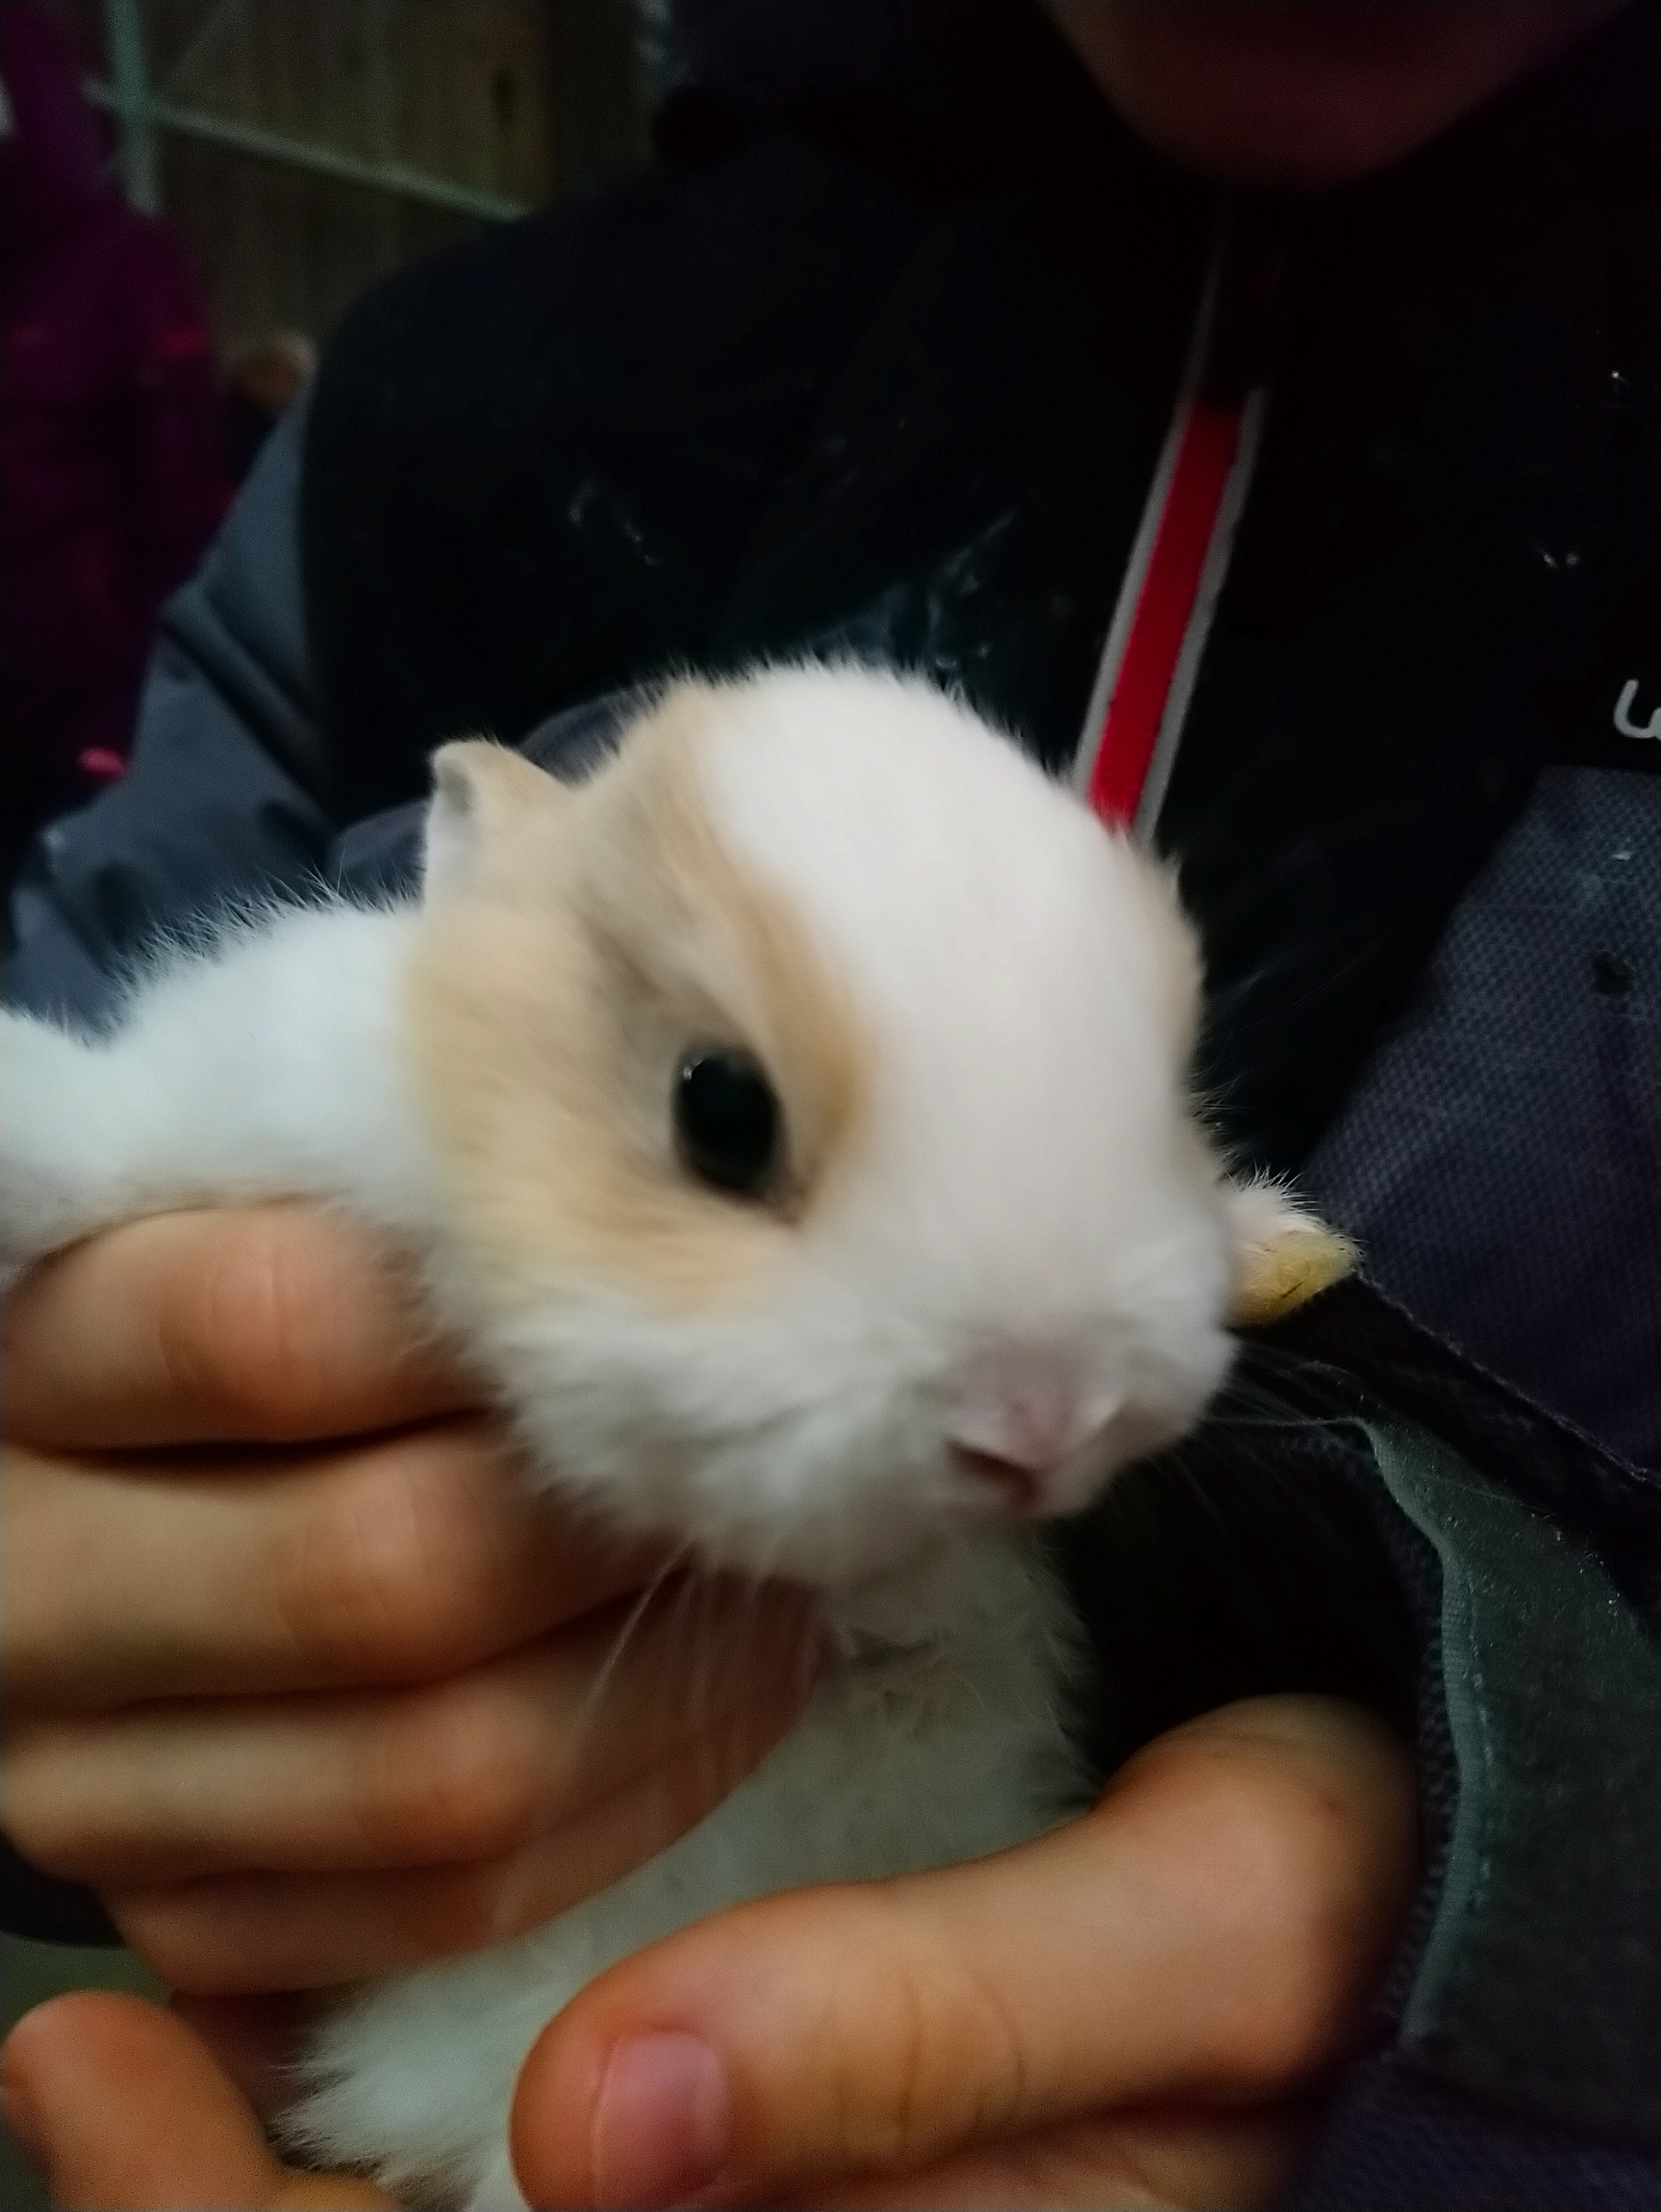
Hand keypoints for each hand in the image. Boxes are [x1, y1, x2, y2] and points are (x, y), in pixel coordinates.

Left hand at [1, 1696, 1415, 2210]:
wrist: (1375, 1846)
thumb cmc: (1310, 1890)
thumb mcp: (1193, 1940)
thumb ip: (939, 2032)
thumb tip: (605, 2129)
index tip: (104, 2065)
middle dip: (231, 2206)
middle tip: (76, 2032)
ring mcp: (781, 2185)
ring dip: (287, 2144)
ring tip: (139, 1996)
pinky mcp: (789, 2115)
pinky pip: (555, 2150)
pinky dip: (412, 2077)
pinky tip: (320, 1954)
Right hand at [2, 1205, 815, 1990]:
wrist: (133, 1491)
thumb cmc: (269, 1298)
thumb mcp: (289, 1210)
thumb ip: (417, 1204)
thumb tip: (685, 1185)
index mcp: (38, 1358)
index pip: (279, 1332)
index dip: (515, 1320)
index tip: (668, 1298)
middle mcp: (32, 1583)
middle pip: (389, 1577)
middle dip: (623, 1527)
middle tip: (763, 1458)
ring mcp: (83, 1779)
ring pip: (442, 1784)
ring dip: (671, 1692)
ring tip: (781, 1585)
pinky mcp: (177, 1910)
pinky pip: (448, 1912)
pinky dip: (626, 1815)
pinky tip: (716, 1707)